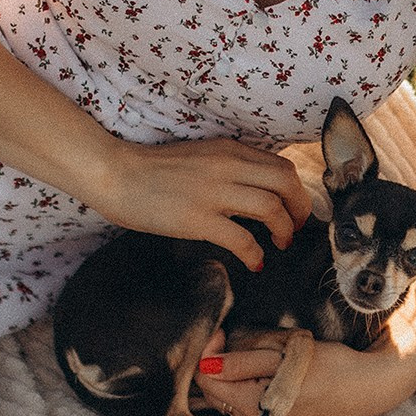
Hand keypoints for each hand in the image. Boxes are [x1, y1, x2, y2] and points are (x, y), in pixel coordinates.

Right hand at [90, 136, 312, 268]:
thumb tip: (257, 190)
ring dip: (284, 230)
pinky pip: (242, 238)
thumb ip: (229, 168)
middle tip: (296, 229)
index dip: (297, 191)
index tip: (295, 210)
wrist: (114, 174)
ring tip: (280, 245)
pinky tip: (255, 263)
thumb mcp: (201, 157)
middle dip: (300, 209)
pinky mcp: (197, 218)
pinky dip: (255, 254)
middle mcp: (227, 166)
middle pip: (286, 183)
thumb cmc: (153, 170)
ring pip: (271, 208)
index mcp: (229, 151)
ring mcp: (213, 192)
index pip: (281, 166)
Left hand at [192, 331, 415, 415]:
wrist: (370, 387)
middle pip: (218, 396)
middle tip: (238, 342)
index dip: (209, 354)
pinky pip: (254, 414)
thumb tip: (206, 364)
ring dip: (236, 381)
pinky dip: (252, 393)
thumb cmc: (332, 365)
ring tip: (259, 360)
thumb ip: (242, 361)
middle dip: (220, 368)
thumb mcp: (285, 355)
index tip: (223, 334)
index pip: (209, 382)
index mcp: (258, 407)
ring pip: (234, 405)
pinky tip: (271, 379)